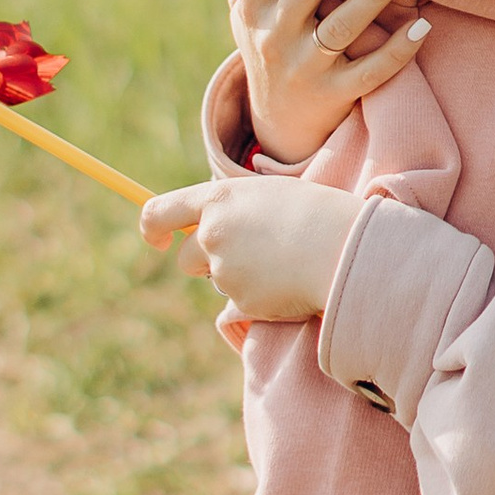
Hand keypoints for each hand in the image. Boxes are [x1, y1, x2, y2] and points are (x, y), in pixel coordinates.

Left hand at [139, 172, 359, 320]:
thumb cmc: (313, 211)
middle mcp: (212, 235)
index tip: (158, 240)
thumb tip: (208, 227)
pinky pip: (240, 301)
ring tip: (280, 261)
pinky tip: (287, 279)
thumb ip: (231, 208)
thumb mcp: (266, 193)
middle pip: (186, 257)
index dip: (151, 228)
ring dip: (239, 275)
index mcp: (217, 199)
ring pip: (218, 279)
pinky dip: (258, 294)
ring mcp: (224, 271)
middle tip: (244, 253)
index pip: (159, 213)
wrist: (342, 246)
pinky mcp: (240, 301)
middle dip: (204, 260)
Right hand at [171, 0, 429, 164]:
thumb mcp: (240, 3)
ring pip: (341, 29)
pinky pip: (371, 72)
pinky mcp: (337, 94)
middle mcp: (274, 36)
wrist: (279, 124)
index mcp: (251, 6)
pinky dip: (398, 50)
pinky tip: (423, 24)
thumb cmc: (266, 39)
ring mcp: (305, 68)